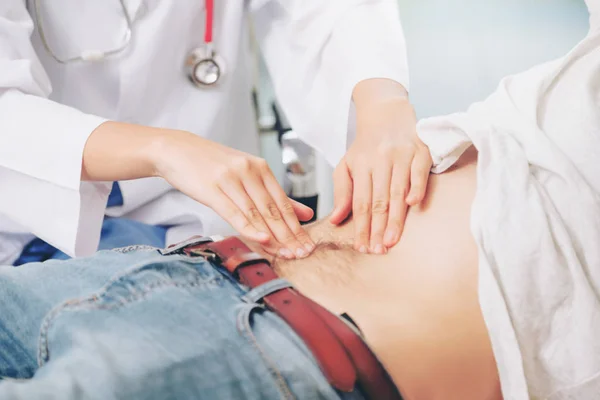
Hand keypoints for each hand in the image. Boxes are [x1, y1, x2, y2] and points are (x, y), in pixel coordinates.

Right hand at [154, 131, 314, 257]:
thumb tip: (306, 213)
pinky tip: (262, 239)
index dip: (297, 227)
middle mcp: (249, 171)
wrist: (176, 150)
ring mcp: (231, 179)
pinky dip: (249, 227)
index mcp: (260, 168)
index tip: (308, 245)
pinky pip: (234, 212)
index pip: (283, 203)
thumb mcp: (247, 174)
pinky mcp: (212, 188)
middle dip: (289, 236)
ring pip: (257, 213)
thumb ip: (275, 195)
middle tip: (302, 255)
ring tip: (286, 254)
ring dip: (273, 237)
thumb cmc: (213, 166)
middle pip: (273, 210)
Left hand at [329, 79, 431, 253]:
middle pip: (378, 200)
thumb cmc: (366, 146)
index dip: (361, 226)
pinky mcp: (420, 151)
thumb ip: (342, 192)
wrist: (386, 113)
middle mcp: (380, 160)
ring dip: (396, 218)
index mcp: (361, 165)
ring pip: (397, 191)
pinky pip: (419, 171)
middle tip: (377, 250)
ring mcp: (401, 155)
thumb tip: (335, 219)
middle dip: (378, 228)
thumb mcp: (347, 164)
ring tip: (392, 240)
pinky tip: (413, 205)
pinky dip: (416, 187)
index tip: (361, 246)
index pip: (360, 202)